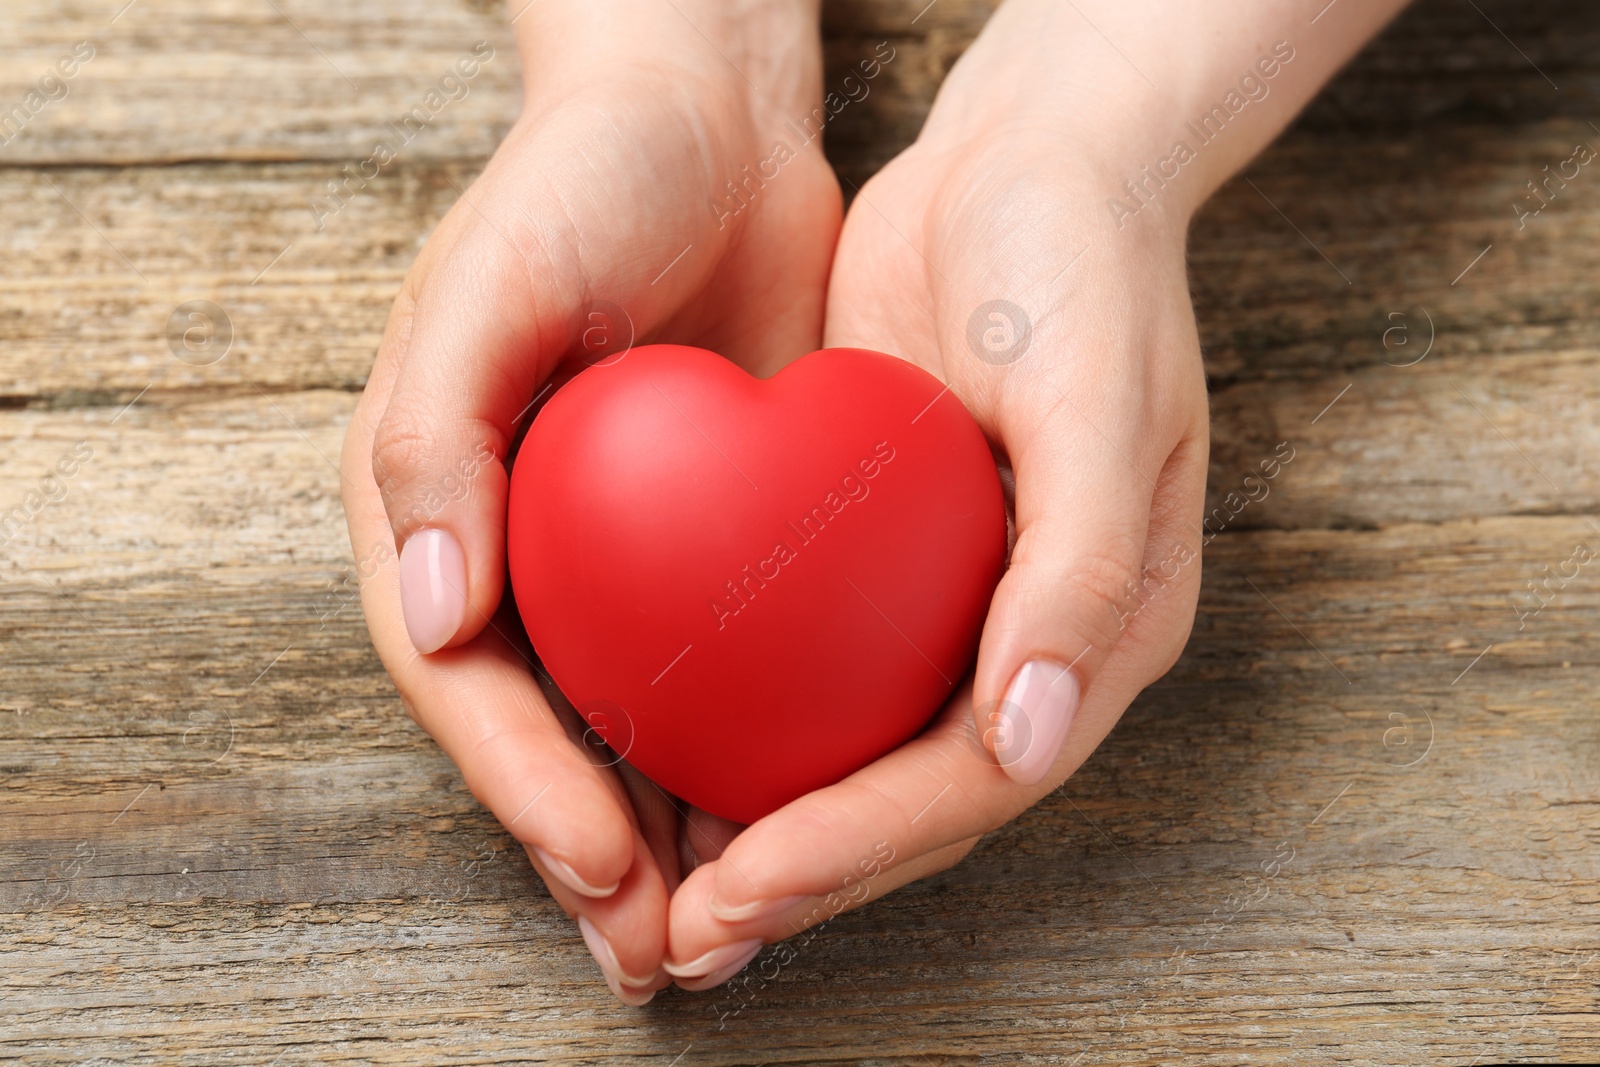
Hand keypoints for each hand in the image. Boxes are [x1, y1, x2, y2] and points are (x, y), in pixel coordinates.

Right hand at [339, 0, 837, 1003]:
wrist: (707, 121)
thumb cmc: (581, 183)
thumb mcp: (489, 285)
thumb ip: (435, 443)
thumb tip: (429, 617)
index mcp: (439, 505)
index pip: (466, 681)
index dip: (524, 789)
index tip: (598, 871)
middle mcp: (518, 547)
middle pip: (545, 735)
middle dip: (593, 856)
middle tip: (657, 958)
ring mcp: (614, 553)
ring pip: (632, 727)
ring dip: (670, 838)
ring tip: (722, 932)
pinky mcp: (705, 541)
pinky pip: (720, 669)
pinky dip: (744, 751)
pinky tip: (789, 817)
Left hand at [664, 4, 1211, 978]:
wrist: (1028, 164)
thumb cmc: (1084, 267)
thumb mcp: (1102, 398)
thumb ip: (1085, 572)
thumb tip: (1027, 739)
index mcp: (1099, 625)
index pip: (977, 777)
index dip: (863, 848)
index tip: (746, 889)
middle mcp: (1029, 638)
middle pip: (912, 798)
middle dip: (800, 877)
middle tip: (684, 938)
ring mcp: (954, 604)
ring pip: (854, 754)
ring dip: (764, 832)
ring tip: (659, 899)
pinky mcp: (884, 561)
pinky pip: (812, 669)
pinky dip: (746, 727)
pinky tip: (663, 758)